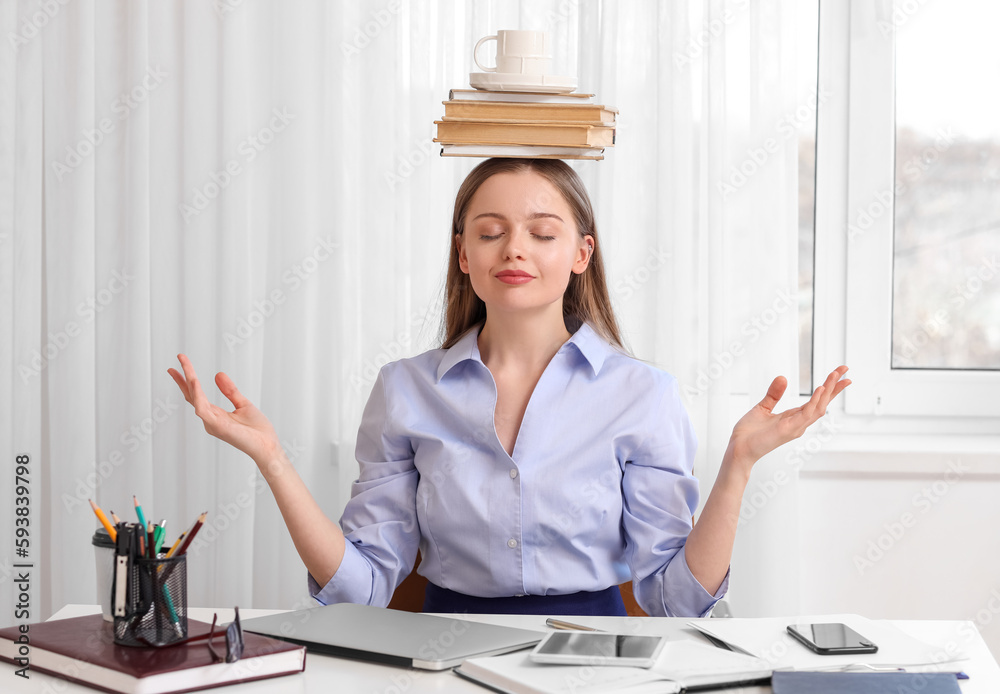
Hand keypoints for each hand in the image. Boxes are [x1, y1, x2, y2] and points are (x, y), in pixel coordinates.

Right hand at [168, 354, 279, 462]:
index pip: (197, 395)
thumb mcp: (243, 404)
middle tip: (176, 360)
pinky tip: (194, 380)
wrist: (267, 446)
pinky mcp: (216, 426)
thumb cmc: (257, 431)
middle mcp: (209, 419)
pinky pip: (202, 407)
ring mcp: (211, 423)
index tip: (181, 364)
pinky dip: (197, 393)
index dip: (188, 380)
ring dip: (188, 380)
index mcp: (215, 414)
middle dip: (182, 378)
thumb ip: (230, 391)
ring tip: (182, 364)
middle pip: (191, 395)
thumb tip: (218, 374)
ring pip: (194, 398)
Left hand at [726, 366, 850, 471]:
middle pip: (823, 403)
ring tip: (836, 374)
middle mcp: (799, 423)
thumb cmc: (749, 433)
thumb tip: (783, 377)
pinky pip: (806, 414)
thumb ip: (774, 394)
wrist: (738, 448)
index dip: (829, 388)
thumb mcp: (763, 407)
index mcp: (794, 417)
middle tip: (845, 369)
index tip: (839, 374)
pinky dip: (815, 401)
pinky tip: (821, 388)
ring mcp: (795, 427)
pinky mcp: (788, 429)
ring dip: (829, 390)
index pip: (817, 401)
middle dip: (835, 386)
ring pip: (819, 407)